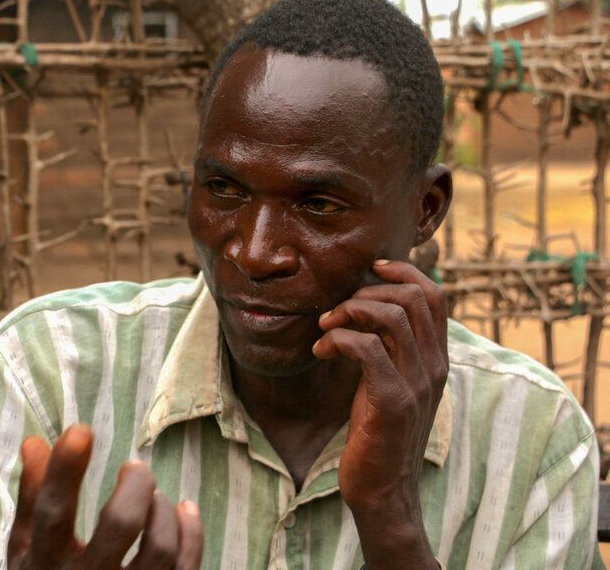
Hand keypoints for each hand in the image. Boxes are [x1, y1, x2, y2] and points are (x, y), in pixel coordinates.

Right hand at [7, 424, 203, 569]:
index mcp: (43, 565)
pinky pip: (186, 567)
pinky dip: (191, 532)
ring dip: (163, 511)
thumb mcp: (28, 546)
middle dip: (136, 485)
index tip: (81, 430)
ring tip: (155, 498)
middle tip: (135, 468)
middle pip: (120, 524)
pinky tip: (182, 511)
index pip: (53, 512)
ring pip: (161, 548)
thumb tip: (35, 441)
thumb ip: (33, 495)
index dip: (65, 470)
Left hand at [312, 259, 447, 567]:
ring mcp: (417, 383)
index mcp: (436, 358)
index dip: (405, 271)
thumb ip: (390, 350)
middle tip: (336, 310)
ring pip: (391, 315)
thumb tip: (364, 311)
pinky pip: (366, 347)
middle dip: (367, 292)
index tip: (372, 268)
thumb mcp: (391, 384)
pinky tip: (321, 350)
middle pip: (414, 296)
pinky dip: (337, 339)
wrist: (384, 491)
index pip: (436, 295)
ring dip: (349, 311)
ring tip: (325, 327)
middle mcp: (434, 366)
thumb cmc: (379, 434)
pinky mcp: (392, 400)